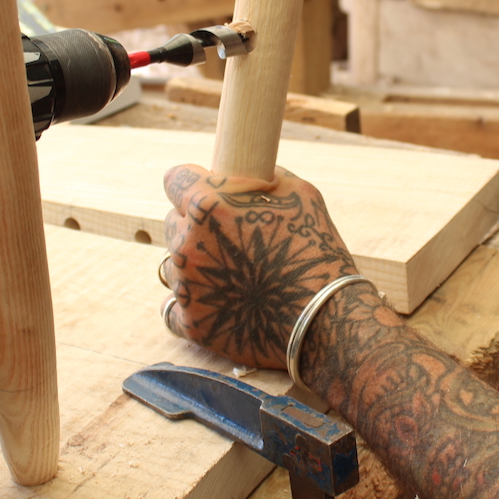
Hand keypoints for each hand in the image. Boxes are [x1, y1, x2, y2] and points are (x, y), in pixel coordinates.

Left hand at [159, 164, 356, 368]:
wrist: (325, 318)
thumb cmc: (315, 250)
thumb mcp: (299, 194)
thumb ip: (263, 179)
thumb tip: (249, 175)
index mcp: (208, 206)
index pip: (174, 179)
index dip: (191, 183)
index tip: (203, 190)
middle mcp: (188, 244)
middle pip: (173, 222)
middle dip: (195, 225)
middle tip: (228, 236)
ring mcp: (186, 286)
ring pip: (174, 264)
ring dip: (194, 265)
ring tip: (231, 273)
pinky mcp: (191, 322)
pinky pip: (173, 307)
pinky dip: (192, 303)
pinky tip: (216, 300)